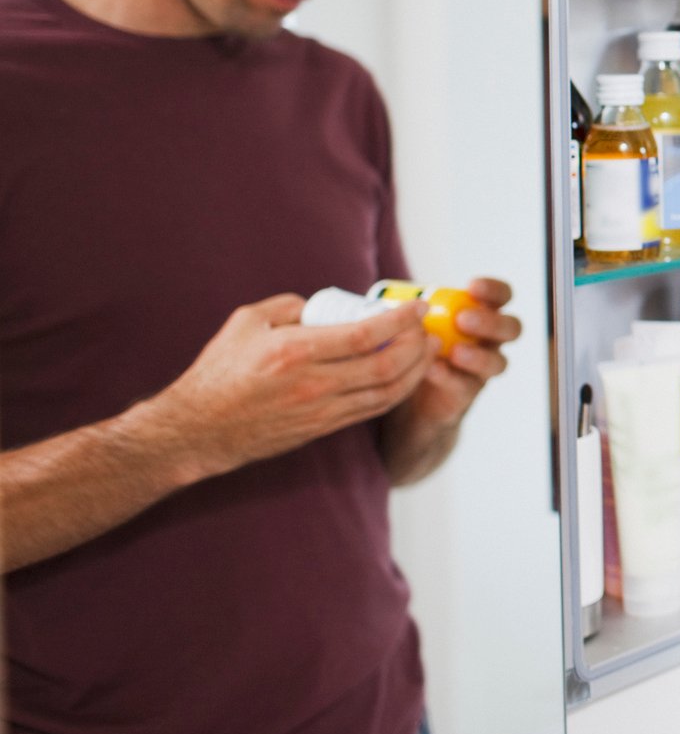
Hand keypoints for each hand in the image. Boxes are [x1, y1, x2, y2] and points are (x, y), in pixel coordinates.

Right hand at [151, 293, 435, 477]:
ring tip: (428, 350)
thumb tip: (325, 302)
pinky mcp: (320, 429)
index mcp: (295, 351)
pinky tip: (404, 376)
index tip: (420, 306)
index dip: (401, 319)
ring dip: (416, 371)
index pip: (366, 334)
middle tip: (429, 328)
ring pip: (386, 393)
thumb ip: (290, 305)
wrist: (195, 431)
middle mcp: (313, 384)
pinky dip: (396, 392)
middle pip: (387, 366)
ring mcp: (320, 411)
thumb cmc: (218, 372)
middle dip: (418, 346)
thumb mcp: (246, 322)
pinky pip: (371, 410)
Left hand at [395, 276, 521, 432]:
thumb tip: (404, 300)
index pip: (502, 296)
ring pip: (498, 362)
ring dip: (478, 356)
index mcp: (484, 313)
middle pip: (512, 328)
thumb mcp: (420, 320)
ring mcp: (483, 368)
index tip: (472, 287)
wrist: (411, 387)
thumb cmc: (419, 341)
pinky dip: (449, 377)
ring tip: (455, 352)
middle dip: (490, 323)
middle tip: (462, 319)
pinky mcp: (468, 392)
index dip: (493, 290)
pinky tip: (432, 369)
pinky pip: (466, 386)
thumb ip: (420, 309)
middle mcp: (491, 340)